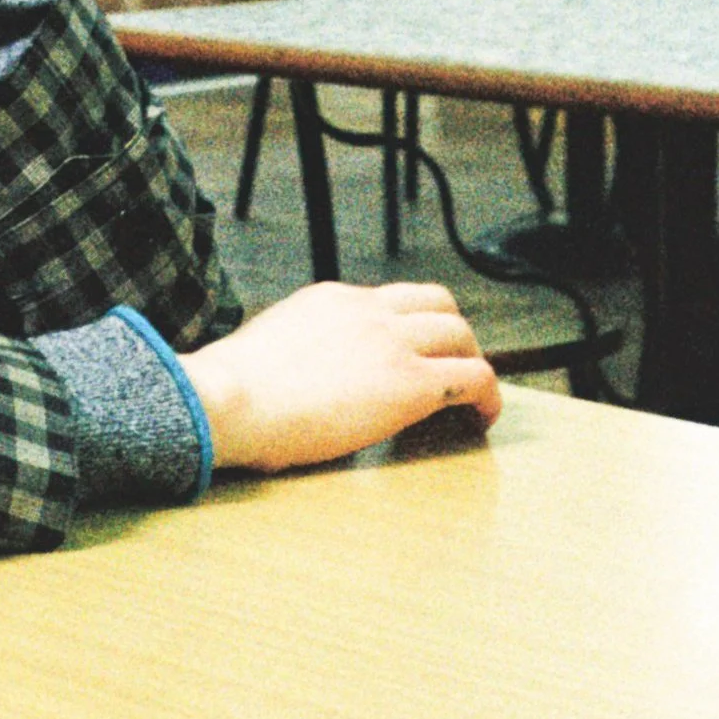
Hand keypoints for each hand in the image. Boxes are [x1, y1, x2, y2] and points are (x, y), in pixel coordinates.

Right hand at [184, 280, 501, 473]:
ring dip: (472, 362)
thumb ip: (301, 348)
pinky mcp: (410, 382)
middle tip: (453, 370)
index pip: (392, 299)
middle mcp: (368, 310)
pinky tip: (481, 419)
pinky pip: (473, 377)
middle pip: (438, 303)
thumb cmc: (234, 390)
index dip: (413, 324)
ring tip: (472, 398)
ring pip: (461, 333)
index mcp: (332, 299)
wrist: (231, 398)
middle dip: (453, 335)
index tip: (415, 353)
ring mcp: (392, 342)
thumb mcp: (272, 347)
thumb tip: (304, 377)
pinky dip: (488, 396)